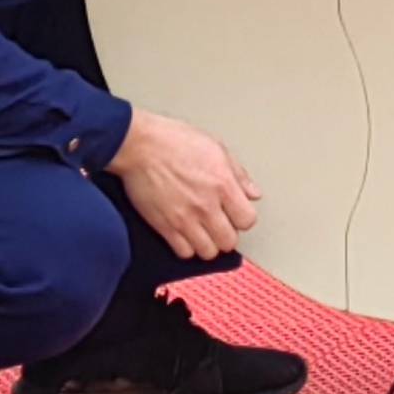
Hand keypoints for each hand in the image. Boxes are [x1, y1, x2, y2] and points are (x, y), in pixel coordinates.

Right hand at [111, 105, 260, 261]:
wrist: (140, 145)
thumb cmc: (173, 140)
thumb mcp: (215, 147)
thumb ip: (238, 174)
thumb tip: (253, 193)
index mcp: (223, 184)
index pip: (247, 220)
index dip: (243, 219)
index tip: (236, 214)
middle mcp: (206, 205)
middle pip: (229, 241)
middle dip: (226, 234)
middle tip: (219, 224)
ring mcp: (185, 218)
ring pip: (208, 252)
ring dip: (208, 244)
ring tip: (203, 231)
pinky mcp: (164, 226)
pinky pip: (184, 252)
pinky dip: (186, 247)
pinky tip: (185, 234)